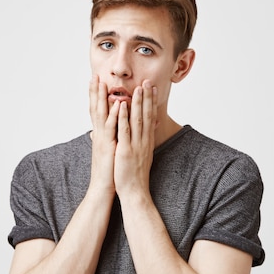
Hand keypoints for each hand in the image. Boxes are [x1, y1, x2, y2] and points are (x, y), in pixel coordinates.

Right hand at [88, 75, 118, 195]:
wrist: (103, 187)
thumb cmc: (108, 170)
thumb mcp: (107, 151)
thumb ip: (105, 139)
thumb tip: (99, 133)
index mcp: (100, 134)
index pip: (97, 111)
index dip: (96, 96)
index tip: (97, 82)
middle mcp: (99, 134)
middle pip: (95, 108)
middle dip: (95, 91)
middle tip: (95, 75)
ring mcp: (102, 140)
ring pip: (101, 115)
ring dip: (102, 98)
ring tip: (102, 82)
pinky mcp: (108, 146)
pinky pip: (111, 128)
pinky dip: (114, 116)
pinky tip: (117, 104)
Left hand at [114, 80, 157, 197]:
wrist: (135, 192)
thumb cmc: (134, 176)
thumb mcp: (139, 157)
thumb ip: (139, 143)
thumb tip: (140, 135)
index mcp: (145, 141)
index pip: (149, 118)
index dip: (151, 102)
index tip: (151, 89)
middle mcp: (143, 141)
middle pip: (146, 115)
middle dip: (147, 97)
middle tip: (148, 81)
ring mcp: (135, 145)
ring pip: (137, 120)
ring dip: (138, 103)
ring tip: (138, 87)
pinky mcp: (125, 150)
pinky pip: (125, 131)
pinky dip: (123, 118)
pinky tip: (122, 106)